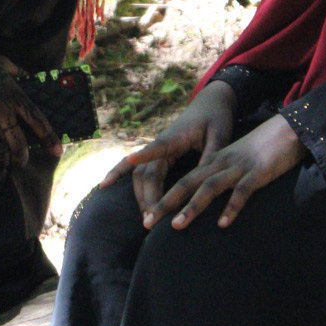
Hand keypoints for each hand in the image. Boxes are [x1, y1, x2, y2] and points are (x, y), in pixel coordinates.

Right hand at [0, 52, 60, 169]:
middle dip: (22, 158)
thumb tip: (29, 78)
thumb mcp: (3, 63)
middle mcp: (3, 114)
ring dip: (4, 161)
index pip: (38, 121)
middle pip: (18, 145)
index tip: (57, 151)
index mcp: (15, 97)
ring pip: (0, 151)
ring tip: (5, 164)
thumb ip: (18, 73)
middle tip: (21, 161)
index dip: (49, 138)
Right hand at [101, 80, 236, 217]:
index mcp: (176, 136)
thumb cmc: (216, 119)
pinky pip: (136, 168)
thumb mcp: (220, 134)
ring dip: (141, 196)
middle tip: (151, 221)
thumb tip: (204, 179)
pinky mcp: (156, 153)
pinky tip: (104, 185)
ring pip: (140, 174)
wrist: (209, 104)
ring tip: (146, 220)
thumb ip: (211, 154)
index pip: (158, 146)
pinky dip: (119, 174)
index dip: (144, 154)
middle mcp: (160, 142)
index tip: (131, 160)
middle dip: (147, 197)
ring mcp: (155, 148)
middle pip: (147, 172)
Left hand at [141, 113, 305, 230]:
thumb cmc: (262, 150)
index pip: (181, 178)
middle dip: (166, 203)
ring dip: (192, 207)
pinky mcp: (257, 172)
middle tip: (147, 223)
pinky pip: (242, 191)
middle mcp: (220, 163)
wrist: (287, 130)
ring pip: (210, 187)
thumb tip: (206, 200)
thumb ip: (220, 178)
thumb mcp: (236, 162)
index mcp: (213, 161)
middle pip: (187, 183)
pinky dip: (231, 207)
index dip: (160, 192)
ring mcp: (238, 167)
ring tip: (176, 226)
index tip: (142, 208)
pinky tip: (222, 224)